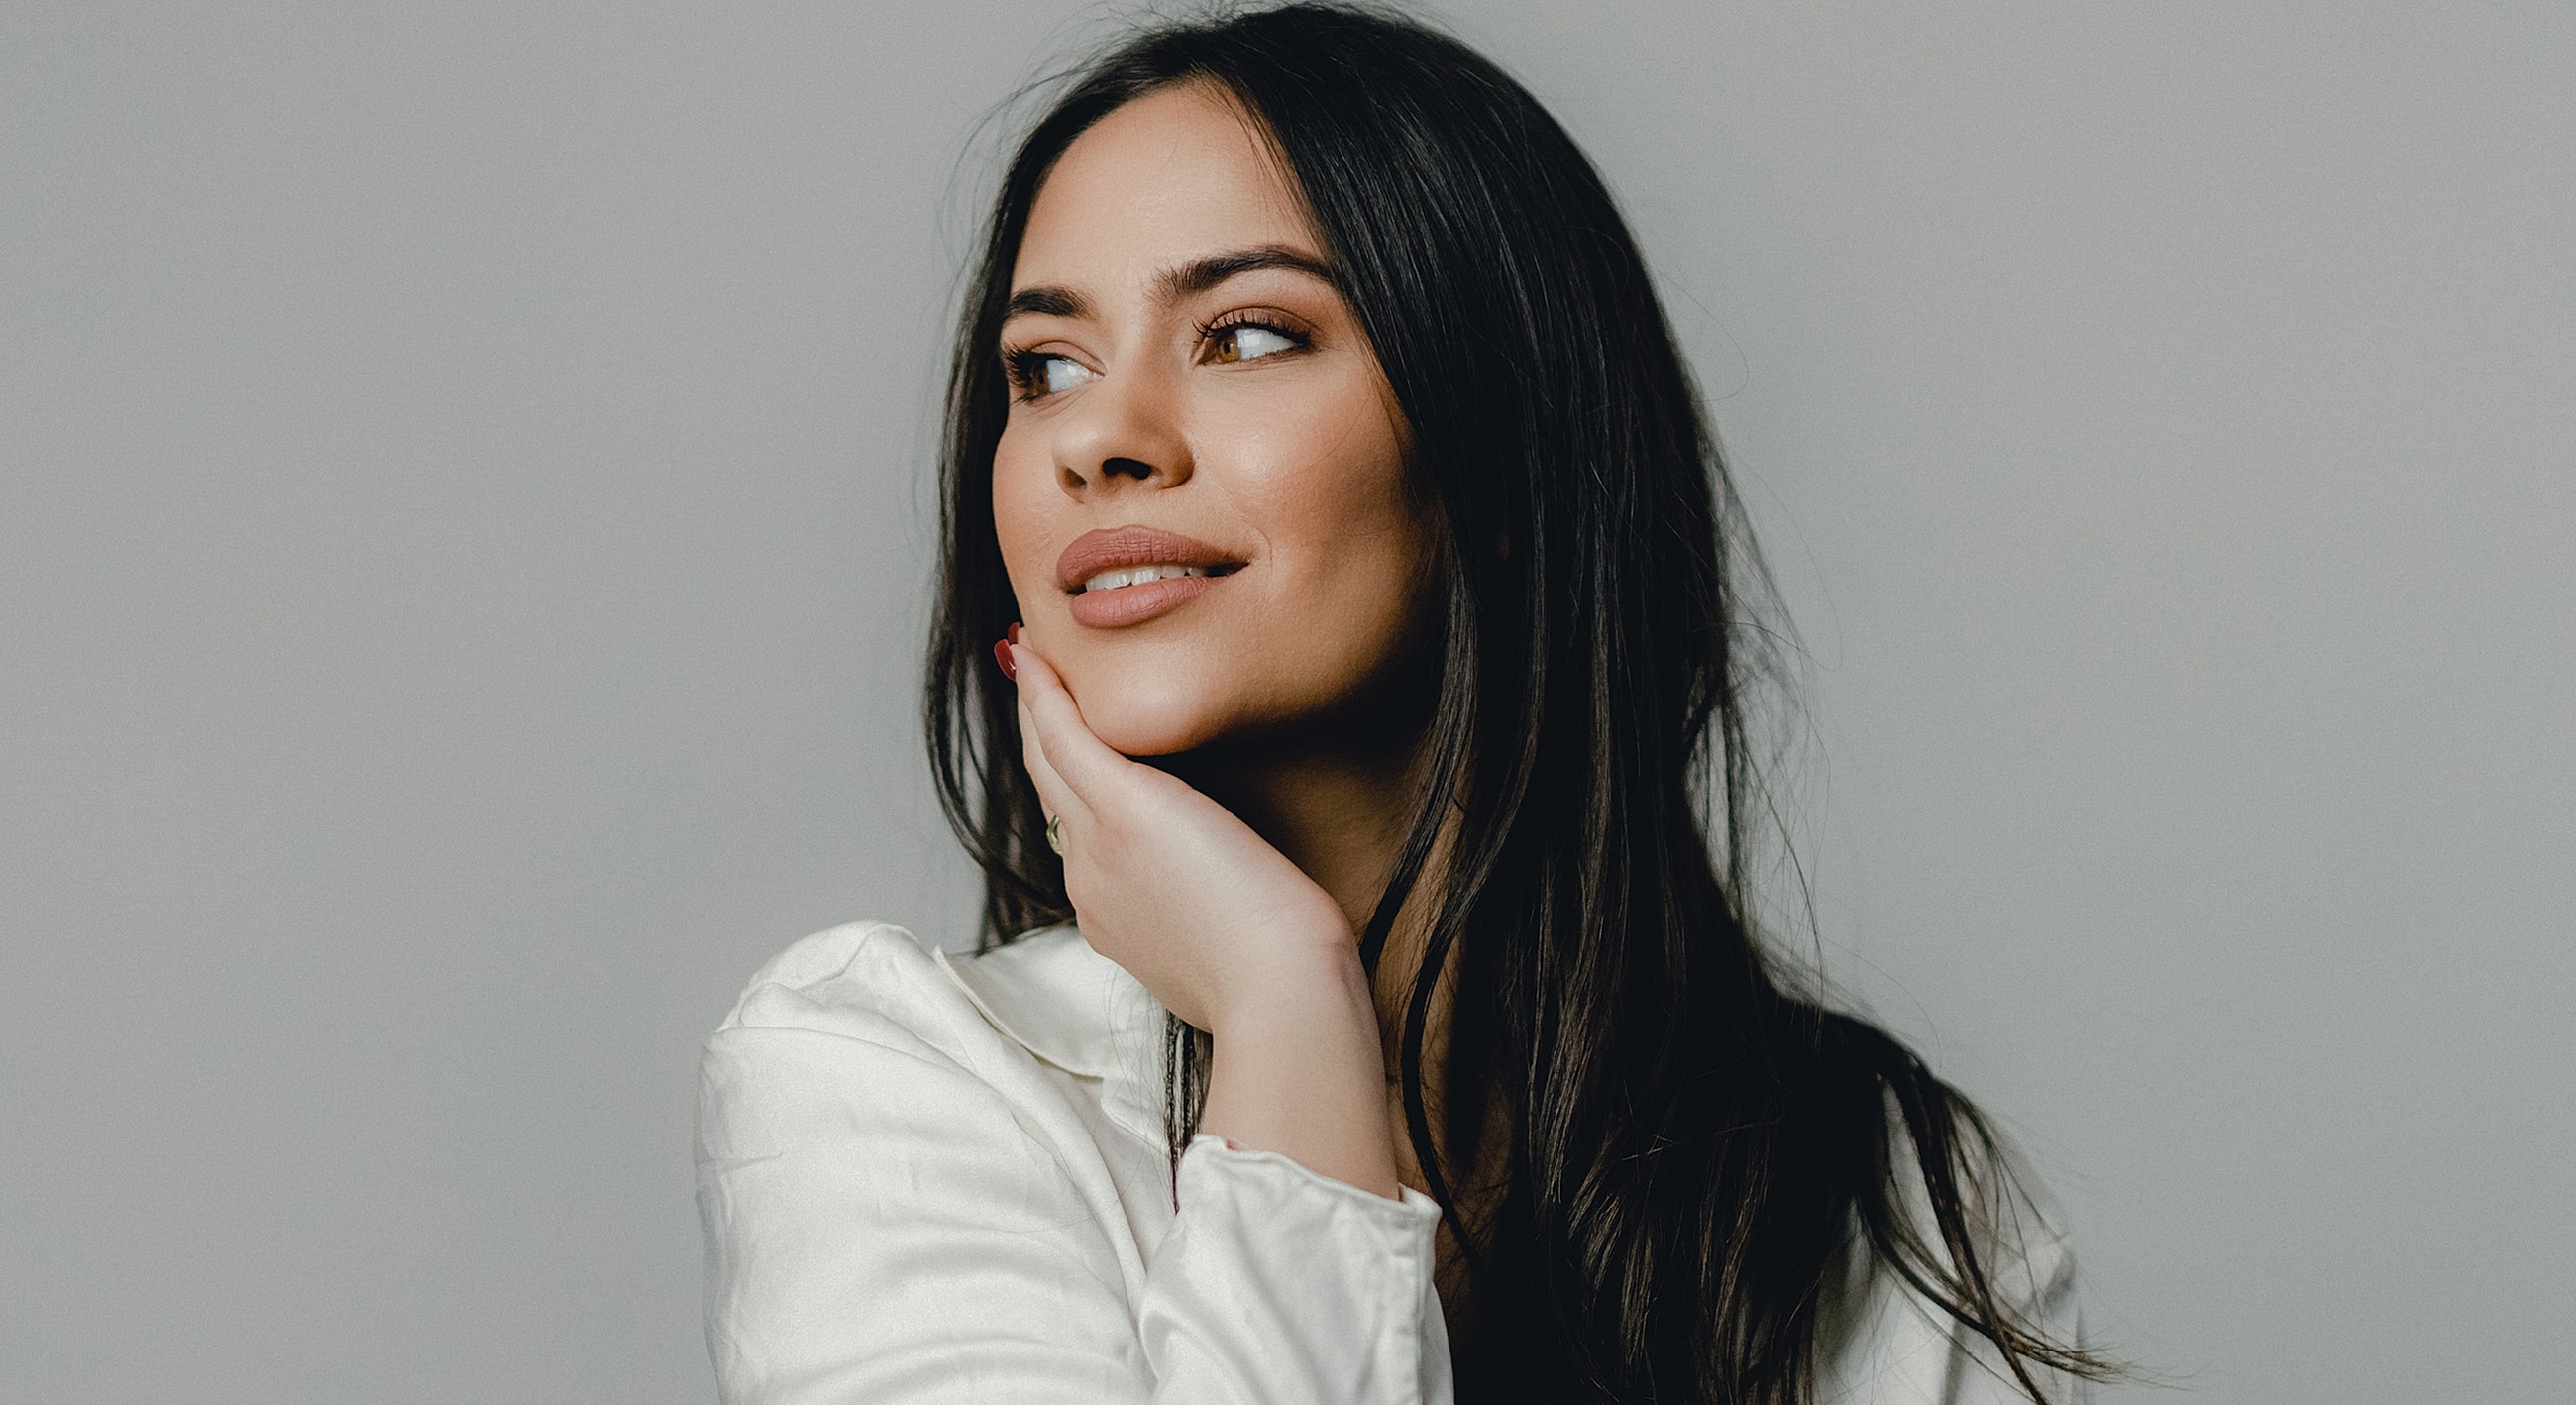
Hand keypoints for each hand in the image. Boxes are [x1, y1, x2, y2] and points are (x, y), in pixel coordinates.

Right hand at [1006, 637, 1359, 1033]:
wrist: (1279, 992)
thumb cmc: (1277, 981)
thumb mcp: (1218, 955)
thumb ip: (1198, 921)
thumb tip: (1220, 900)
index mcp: (1110, 914)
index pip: (1077, 831)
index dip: (1063, 781)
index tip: (1062, 745)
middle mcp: (1088, 879)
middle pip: (1049, 787)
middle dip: (1034, 731)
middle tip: (1025, 674)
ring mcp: (1097, 845)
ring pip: (1049, 758)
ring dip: (1033, 701)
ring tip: (1027, 652)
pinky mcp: (1126, 810)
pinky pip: (1066, 738)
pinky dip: (1045, 693)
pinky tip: (1035, 653)